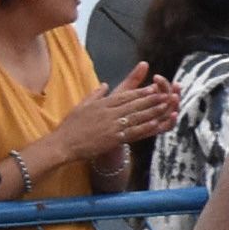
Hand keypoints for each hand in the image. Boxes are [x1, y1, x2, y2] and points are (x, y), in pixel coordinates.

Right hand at [63, 63, 178, 152]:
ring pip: (136, 116)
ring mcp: (112, 126)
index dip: (140, 92)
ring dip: (152, 111)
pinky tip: (156, 124)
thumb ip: (95, 94)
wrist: (63, 144)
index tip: (153, 88)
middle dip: (151, 99)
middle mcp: (108, 113)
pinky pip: (133, 132)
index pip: (125, 96)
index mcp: (101, 104)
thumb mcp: (81, 105)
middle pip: (134, 104)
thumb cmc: (70, 126)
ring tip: (165, 106)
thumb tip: (105, 85)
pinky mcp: (113, 139)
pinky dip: (145, 127)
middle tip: (165, 94)